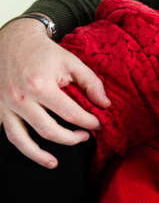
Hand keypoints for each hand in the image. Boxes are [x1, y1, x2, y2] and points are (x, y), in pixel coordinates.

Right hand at [0, 17, 109, 167]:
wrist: (11, 40)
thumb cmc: (44, 52)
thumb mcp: (72, 62)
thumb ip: (91, 83)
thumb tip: (105, 105)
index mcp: (40, 85)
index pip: (70, 114)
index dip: (88, 122)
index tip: (97, 124)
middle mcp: (20, 98)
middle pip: (49, 131)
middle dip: (72, 138)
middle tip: (85, 136)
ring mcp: (5, 105)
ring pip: (23, 140)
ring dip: (41, 155)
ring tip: (55, 163)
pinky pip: (10, 135)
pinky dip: (23, 148)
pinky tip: (36, 156)